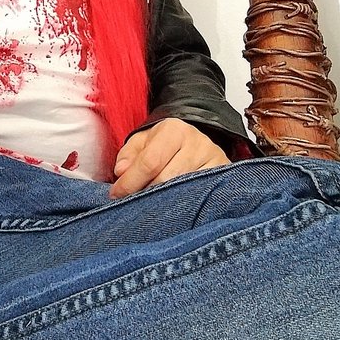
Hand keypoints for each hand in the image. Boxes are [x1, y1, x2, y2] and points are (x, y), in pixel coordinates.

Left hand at [109, 119, 230, 198]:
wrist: (195, 141)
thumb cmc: (164, 145)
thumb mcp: (142, 142)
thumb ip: (128, 155)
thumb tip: (121, 173)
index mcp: (174, 130)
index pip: (150, 161)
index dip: (130, 182)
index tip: (116, 195)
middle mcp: (197, 143)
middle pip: (167, 179)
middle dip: (145, 194)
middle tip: (132, 204)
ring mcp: (214, 161)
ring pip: (184, 191)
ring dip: (164, 203)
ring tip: (151, 207)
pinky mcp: (223, 176)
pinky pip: (200, 197)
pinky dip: (184, 206)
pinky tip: (173, 209)